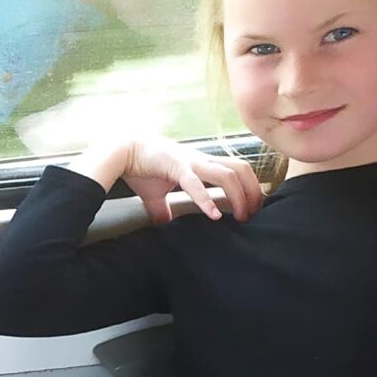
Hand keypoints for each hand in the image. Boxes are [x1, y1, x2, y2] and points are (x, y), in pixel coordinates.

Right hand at [89, 137, 263, 224]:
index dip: (250, 187)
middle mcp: (201, 160)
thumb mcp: (156, 194)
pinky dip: (206, 200)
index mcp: (202, 163)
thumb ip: (163, 208)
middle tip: (254, 214)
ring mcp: (190, 162)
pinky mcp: (175, 167)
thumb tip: (164, 224)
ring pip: (227, 174)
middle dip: (253, 191)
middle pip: (241, 169)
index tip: (252, 208)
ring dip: (239, 196)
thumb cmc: (141, 168)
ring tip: (241, 216)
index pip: (238, 170)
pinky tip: (214, 215)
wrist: (122, 151)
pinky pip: (194, 183)